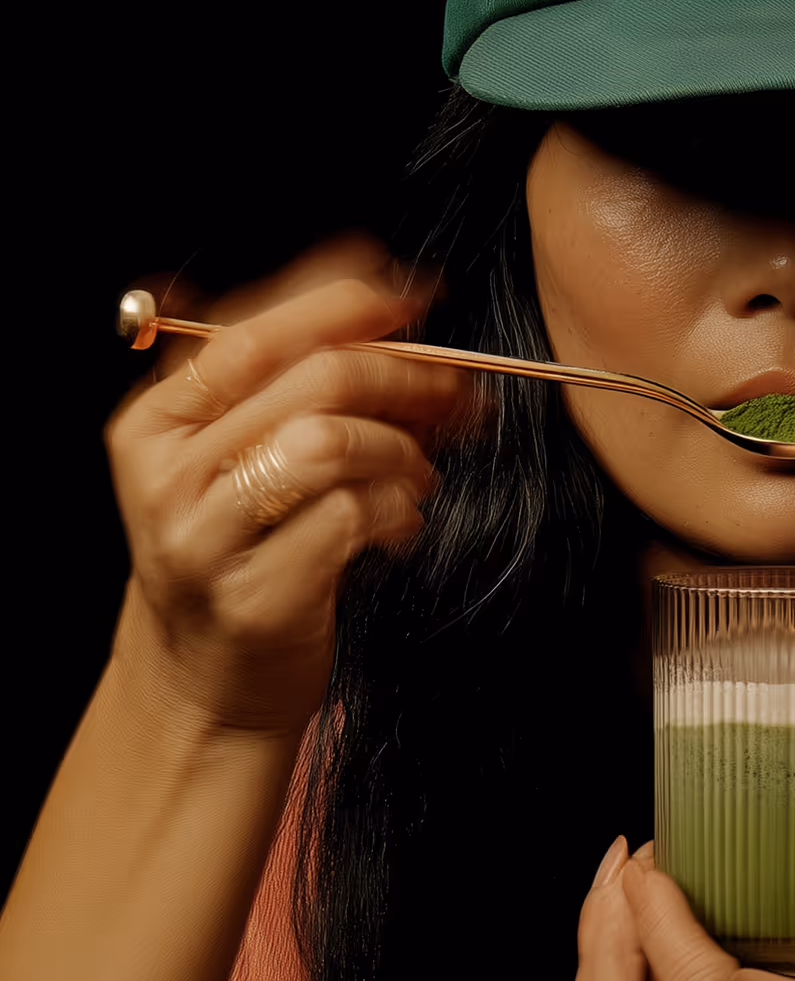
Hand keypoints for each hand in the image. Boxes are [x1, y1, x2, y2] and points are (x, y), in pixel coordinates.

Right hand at [103, 231, 487, 734]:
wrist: (204, 684)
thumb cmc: (238, 552)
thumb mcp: (230, 457)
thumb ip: (284, 378)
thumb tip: (380, 297)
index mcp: (154, 420)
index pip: (252, 331)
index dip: (344, 303)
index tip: (413, 296)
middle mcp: (168, 475)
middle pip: (312, 381)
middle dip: (404, 374)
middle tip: (453, 392)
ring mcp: (206, 540)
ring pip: (331, 443)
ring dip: (400, 448)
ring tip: (416, 472)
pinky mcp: (256, 599)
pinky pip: (349, 518)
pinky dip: (396, 508)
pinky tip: (397, 523)